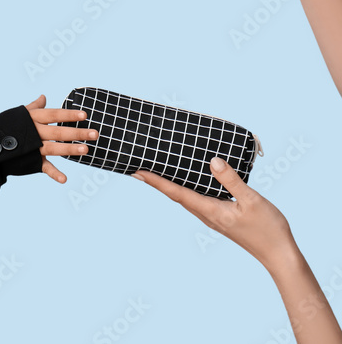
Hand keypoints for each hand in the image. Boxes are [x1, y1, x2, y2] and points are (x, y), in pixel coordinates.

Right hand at [26, 95, 95, 183]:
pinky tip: (64, 179)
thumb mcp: (18, 114)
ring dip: (69, 149)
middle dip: (77, 132)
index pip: (53, 114)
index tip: (84, 115)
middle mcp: (33, 132)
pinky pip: (43, 167)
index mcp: (32, 118)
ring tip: (85, 149)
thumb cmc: (4, 126)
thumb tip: (44, 97)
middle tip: (95, 133)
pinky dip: (53, 173)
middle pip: (58, 131)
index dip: (68, 115)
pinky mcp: (30, 160)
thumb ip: (34, 107)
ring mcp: (32, 147)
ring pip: (53, 148)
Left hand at [133, 157, 292, 268]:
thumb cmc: (267, 229)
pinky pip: (198, 200)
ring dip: (170, 186)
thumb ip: (231, 181)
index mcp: (210, 210)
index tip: (137, 172)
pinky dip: (187, 190)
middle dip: (157, 182)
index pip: (176, 193)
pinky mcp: (221, 217)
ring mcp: (213, 217)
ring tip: (157, 173)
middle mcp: (206, 214)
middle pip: (176, 195)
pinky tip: (190, 183)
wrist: (280, 255)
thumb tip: (212, 161)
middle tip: (139, 169)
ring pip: (186, 198)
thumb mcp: (251, 201)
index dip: (156, 181)